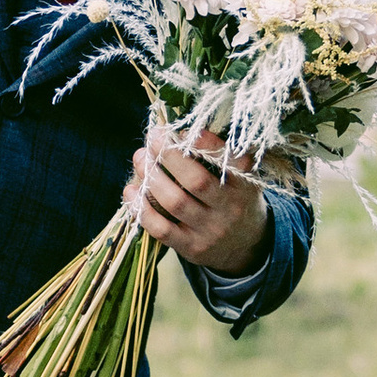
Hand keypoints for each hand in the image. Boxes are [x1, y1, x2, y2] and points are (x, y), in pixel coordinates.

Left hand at [130, 134, 269, 272]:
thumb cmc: (235, 199)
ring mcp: (210, 230)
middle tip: (153, 137)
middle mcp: (230, 209)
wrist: (245, 246)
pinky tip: (131, 191)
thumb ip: (221, 157)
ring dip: (152, 177)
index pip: (229, 161)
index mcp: (245, 185)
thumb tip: (179, 129)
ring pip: (175, 202)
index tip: (181, 129)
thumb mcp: (241, 178)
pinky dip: (141, 209)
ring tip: (140, 157)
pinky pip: (161, 229)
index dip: (204, 143)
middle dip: (169, 155)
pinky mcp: (191, 247)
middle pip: (196, 181)